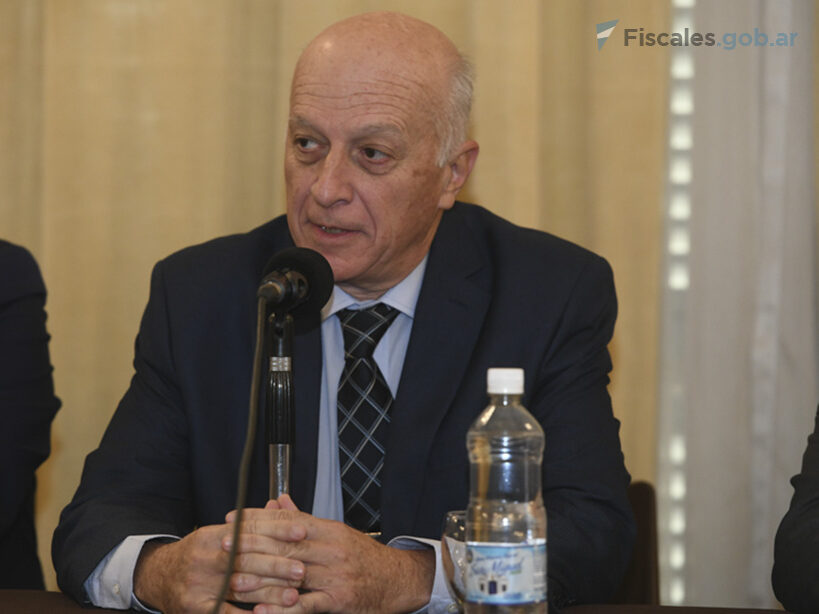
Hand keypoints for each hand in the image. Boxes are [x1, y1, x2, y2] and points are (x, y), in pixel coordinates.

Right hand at [133, 518, 305, 613]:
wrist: (157, 577)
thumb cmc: (196, 554)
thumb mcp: (217, 535)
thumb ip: (248, 524)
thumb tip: (277, 505)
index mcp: (212, 536)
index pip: (249, 529)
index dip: (277, 529)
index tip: (301, 531)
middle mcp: (205, 558)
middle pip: (245, 560)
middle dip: (276, 565)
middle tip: (301, 568)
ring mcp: (199, 584)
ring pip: (239, 588)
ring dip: (268, 593)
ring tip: (292, 596)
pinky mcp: (195, 607)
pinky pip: (224, 612)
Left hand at [226, 495, 434, 613]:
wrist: (397, 579)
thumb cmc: (363, 556)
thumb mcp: (335, 532)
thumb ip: (303, 518)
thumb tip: (278, 501)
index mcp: (328, 530)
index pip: (288, 520)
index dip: (258, 519)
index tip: (233, 519)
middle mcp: (331, 549)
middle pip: (285, 544)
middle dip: (252, 545)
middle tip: (225, 545)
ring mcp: (335, 575)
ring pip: (292, 574)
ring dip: (260, 579)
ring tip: (233, 581)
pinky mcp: (339, 600)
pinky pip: (306, 605)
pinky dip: (283, 608)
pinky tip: (262, 612)